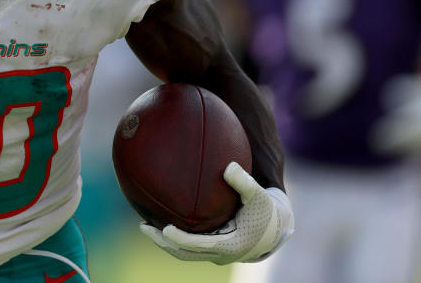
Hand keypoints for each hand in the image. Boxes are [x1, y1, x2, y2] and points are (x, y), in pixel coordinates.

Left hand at [140, 162, 293, 264]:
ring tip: (145, 224)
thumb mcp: (259, 195)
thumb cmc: (267, 209)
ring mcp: (214, 252)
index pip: (198, 246)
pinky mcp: (211, 246)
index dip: (180, 239)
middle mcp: (219, 254)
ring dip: (164, 240)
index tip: (164, 228)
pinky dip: (174, 235)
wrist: (276, 227)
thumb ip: (244, 182)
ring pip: (184, 251)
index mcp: (229, 246)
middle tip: (143, 227)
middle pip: (184, 253)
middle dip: (162, 242)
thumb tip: (229, 166)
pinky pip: (189, 244)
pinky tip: (160, 216)